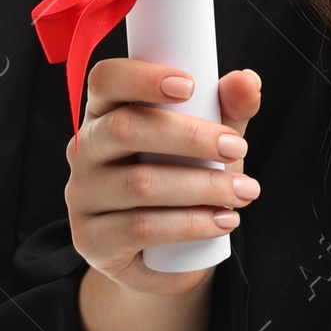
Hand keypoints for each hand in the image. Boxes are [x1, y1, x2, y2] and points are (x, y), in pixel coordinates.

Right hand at [65, 60, 262, 296]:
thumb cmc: (184, 175)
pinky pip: (141, 228)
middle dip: (189, 136)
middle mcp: (85, 149)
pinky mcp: (92, 241)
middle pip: (125, 128)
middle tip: (237, 147)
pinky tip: (223, 221)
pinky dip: (191, 223)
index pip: (106, 80)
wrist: (165, 253)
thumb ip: (228, 108)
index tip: (189, 85)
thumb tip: (247, 80)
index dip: (142, 77)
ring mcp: (83, 196)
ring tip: (244, 192)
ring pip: (140, 183)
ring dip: (202, 186)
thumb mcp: (208, 138)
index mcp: (106, 110)